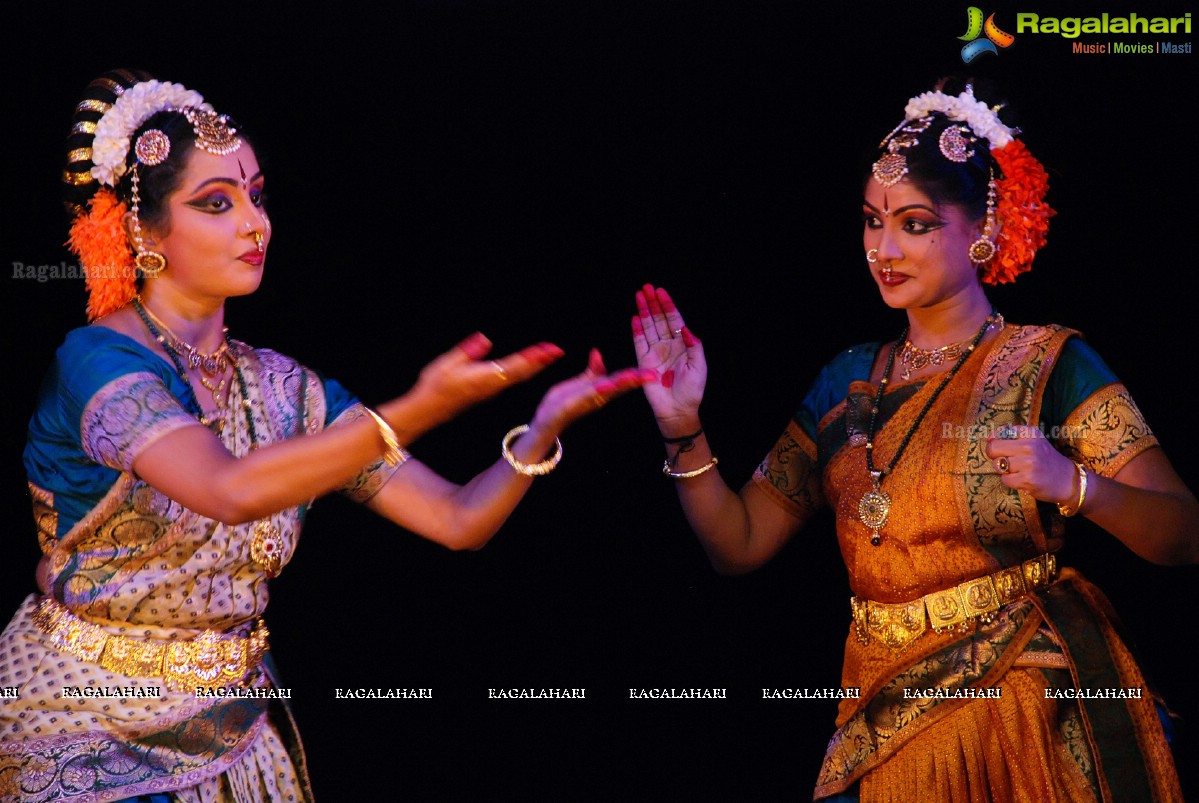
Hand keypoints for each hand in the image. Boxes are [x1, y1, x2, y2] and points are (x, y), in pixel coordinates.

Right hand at [411, 333, 562, 426]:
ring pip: (519, 376)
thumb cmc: (434, 386)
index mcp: (485, 377)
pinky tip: (529, 365)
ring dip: (534, 365)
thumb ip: (468, 351)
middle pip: (522, 372)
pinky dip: (524, 369)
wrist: (427, 409)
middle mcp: (492, 385)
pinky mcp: (487, 390)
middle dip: (540, 361)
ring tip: (548, 354)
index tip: (548, 350)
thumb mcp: (446, 363)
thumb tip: (485, 339)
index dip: (533, 357)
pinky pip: (511, 378)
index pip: (515, 365)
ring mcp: (491, 389)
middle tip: (557, 350)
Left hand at [531, 348, 657, 436]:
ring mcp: (585, 403)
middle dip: (634, 380)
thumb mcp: (579, 383)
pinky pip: (585, 398)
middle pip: (618, 386)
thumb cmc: (563, 402)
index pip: (620, 379)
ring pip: (606, 391)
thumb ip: (592, 371)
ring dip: (619, 384)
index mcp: (599, 390)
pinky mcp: (571, 406)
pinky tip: (604, 386)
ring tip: (632, 377)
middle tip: (651, 375)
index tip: (653, 372)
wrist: (545, 419)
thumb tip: (597, 352)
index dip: (636, 375)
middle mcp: (596, 397)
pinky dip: (595, 392)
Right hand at [631, 284, 705, 427]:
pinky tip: (635, 318)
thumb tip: (683, 327)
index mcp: (683, 345)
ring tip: (639, 296)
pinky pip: (639, 343)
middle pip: (659, 320)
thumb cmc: (692, 390)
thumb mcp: (699, 366)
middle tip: (647, 287)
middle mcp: (668, 346)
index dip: (668, 305)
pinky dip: (637, 330)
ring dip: (644, 311)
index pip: (674, 320)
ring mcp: (655, 353)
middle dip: (653, 303)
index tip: (661, 292)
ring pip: (648, 327)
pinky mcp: (644, 362)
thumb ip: (693, 345)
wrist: (678, 410)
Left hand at [984, 425, 1077, 504]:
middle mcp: (1029, 446)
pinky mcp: (1027, 480)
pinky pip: (1004, 480)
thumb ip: (1013, 436)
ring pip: (997, 465)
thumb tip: (988, 438)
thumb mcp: (1035, 441)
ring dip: (1004, 471)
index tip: (1003, 448)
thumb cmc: (1046, 460)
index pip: (1001, 432)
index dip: (996, 441)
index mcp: (1030, 433)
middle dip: (995, 456)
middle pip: (993, 448)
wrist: (1069, 481)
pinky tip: (1022, 480)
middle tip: (1006, 461)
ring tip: (1018, 471)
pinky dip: (1010, 482)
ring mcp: (1028, 463)